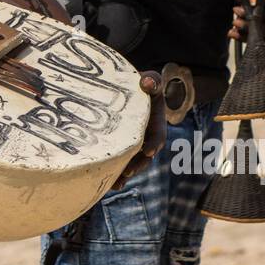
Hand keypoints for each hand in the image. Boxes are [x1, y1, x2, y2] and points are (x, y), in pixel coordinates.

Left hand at [112, 72, 166, 188]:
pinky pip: (123, 162)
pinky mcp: (125, 147)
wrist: (133, 90)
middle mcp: (148, 136)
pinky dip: (116, 173)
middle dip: (137, 165)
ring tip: (115, 184)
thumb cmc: (142, 84)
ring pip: (134, 163)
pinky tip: (107, 184)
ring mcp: (137, 144)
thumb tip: (146, 82)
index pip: (158, 135)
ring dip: (125, 173)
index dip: (154, 142)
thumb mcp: (150, 80)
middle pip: (145, 156)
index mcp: (156, 122)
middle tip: (127, 173)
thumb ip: (152, 80)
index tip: (148, 151)